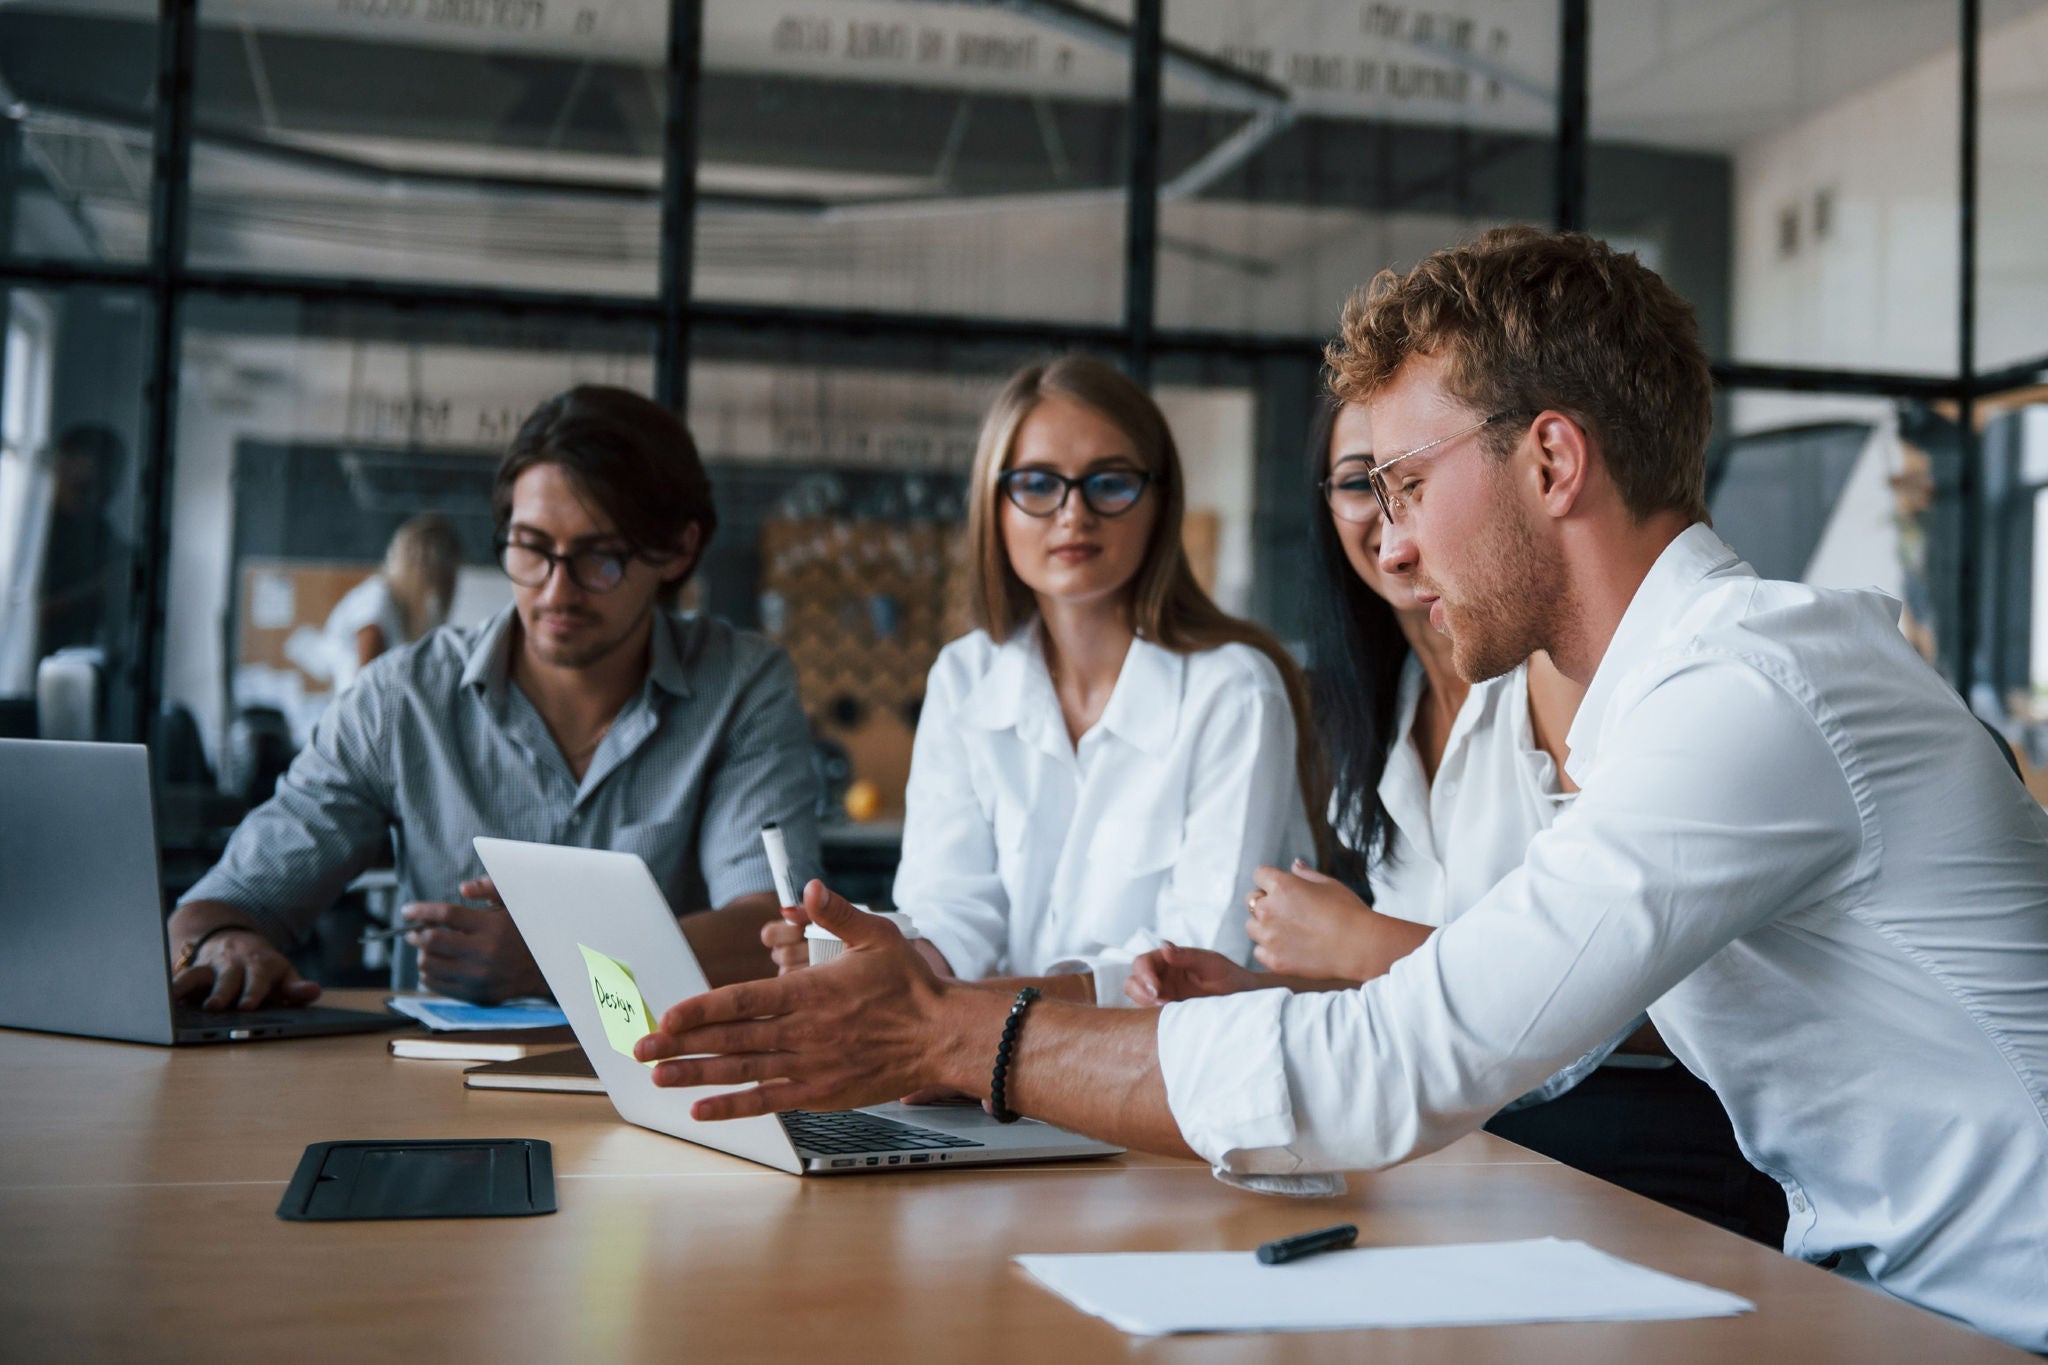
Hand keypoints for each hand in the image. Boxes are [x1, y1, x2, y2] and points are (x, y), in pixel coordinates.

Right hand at [172, 929, 321, 1010]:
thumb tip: (313, 991)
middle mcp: (235, 963)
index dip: (253, 992)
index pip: (258, 978)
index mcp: (261, 964)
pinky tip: (160, 998)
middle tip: (215, 1007)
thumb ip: (296, 988)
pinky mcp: (193, 970)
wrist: (236, 941)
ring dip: (190, 987)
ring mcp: (212, 966)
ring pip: (199, 975)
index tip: (247, 1006)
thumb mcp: (284, 975)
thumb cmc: (264, 969)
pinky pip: (179, 977)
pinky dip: (170, 987)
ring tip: (177, 1000)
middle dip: (222, 992)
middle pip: (228, 978)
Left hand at [404, 877, 546, 1002]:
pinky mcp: (475, 994)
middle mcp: (485, 952)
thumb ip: (490, 889)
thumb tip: (463, 889)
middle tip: (414, 931)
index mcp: (493, 926)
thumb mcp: (514, 905)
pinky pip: (436, 985)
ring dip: (422, 954)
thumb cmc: (524, 932)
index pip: (447, 914)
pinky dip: (429, 973)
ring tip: (428, 949)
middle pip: (432, 941)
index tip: (406, 911)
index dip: (421, 910)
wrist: (546, 970)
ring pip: (429, 965)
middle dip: (416, 934)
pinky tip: (436, 965)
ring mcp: (479, 976)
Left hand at [637, 880, 961, 1119]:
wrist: (943, 1036)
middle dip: (681, 1044)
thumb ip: (838, 913)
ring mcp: (811, 1065)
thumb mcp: (877, 936)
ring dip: (696, 1074)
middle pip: (731, 1038)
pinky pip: (768, 1101)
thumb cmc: (911, 986)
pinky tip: (702, 1110)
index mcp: (811, 992)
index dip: (701, 1009)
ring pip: (742, 1071)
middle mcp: (804, 1031)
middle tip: (641, 1048)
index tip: (667, 1015)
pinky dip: (733, 1107)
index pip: (742, 1000)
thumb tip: (808, 890)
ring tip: (658, 1077)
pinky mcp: (820, 1091)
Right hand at [1125, 941, 1260, 1004]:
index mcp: (1168, 959)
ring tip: (1164, 1009)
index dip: (1144, 974)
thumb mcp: (1210, 963)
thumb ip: (1187, 956)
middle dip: (1140, 991)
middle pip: (1133, 980)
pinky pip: (1148, 1013)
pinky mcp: (1167, 1011)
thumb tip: (1164, 948)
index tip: (1156, 988)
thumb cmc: (1228, 976)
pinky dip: (1151, 1016)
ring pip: (1137, 997)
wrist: (1243, 999)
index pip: (1142, 962)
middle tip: (1159, 1001)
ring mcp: (1163, 994)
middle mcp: (1161, 976)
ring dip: (1144, 1003)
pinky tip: (1168, 1018)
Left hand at [1246, 861, 1412, 980]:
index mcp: (1281, 885)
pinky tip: (1292, 949)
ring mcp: (1269, 936)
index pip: (1259, 874)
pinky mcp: (1273, 960)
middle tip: (1290, 912)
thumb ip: (1305, 874)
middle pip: (1251, 900)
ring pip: (1252, 927)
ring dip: (1265, 927)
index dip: (1271, 880)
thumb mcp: (1329, 884)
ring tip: (1291, 932)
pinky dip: (1271, 950)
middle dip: (1266, 902)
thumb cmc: (1349, 912)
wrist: (1361, 947)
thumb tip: (1293, 865)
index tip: (1283, 889)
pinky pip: (1259, 951)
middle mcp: (1269, 909)